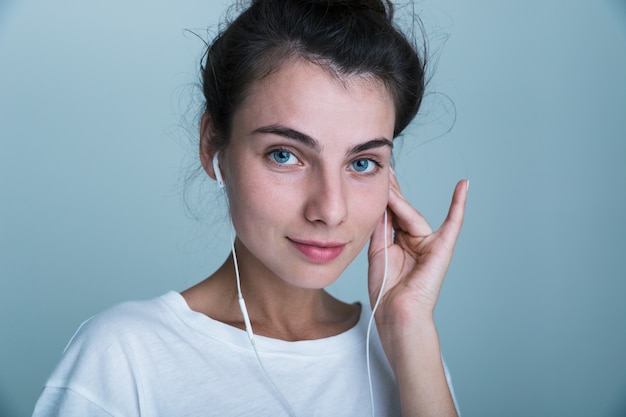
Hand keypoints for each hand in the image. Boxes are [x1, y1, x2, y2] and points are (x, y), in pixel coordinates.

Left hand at [368, 172, 468, 327]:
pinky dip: (459, 205)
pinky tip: (463, 186)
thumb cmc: (386, 288)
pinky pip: (453, 224)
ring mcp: (430, 243)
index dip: (384, 198)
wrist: (397, 313)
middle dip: (392, 191)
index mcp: (401, 242)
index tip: (377, 179)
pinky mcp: (442, 248)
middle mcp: (416, 240)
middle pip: (402, 211)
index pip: (392, 215)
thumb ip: (381, 227)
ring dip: (399, 197)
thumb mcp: (378, 251)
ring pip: (412, 215)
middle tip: (384, 168)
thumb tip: (381, 204)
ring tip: (389, 178)